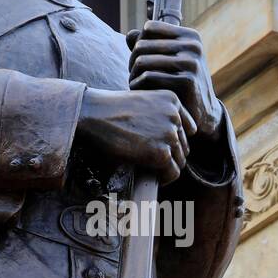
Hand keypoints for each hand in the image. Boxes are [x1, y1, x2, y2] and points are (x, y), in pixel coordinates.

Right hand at [76, 88, 195, 185]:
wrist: (90, 114)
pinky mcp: (161, 152)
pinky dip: (163, 177)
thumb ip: (159, 118)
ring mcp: (170, 133)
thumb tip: (167, 144)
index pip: (187, 129)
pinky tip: (148, 173)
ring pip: (180, 161)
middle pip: (184, 146)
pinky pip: (173, 172)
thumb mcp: (142, 105)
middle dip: (169, 156)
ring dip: (165, 167)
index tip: (155, 147)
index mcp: (172, 100)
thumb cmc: (108, 111)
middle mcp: (175, 115)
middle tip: (148, 161)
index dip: (172, 141)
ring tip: (145, 166)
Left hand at [127, 20, 222, 137]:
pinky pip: (148, 77)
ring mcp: (192, 63)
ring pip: (142, 61)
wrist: (203, 112)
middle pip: (142, 45)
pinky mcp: (187, 81)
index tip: (140, 59)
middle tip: (134, 75)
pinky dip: (137, 85)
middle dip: (133, 61)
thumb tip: (130, 35)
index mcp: (190, 36)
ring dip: (133, 75)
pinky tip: (139, 92)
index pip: (149, 28)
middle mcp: (193, 46)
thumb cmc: (181, 84)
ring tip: (134, 83)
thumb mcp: (170, 60)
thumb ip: (150, 45)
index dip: (139, 43)